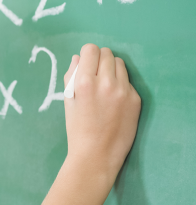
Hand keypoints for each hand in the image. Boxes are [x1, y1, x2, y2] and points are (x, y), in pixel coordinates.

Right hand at [63, 44, 140, 176]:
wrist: (97, 154)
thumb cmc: (77, 128)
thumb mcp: (68, 100)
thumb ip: (72, 76)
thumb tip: (79, 58)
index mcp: (84, 82)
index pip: (91, 50)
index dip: (87, 55)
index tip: (86, 64)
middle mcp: (106, 82)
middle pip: (106, 54)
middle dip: (99, 60)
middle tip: (95, 75)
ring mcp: (123, 90)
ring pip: (120, 64)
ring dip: (111, 69)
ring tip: (105, 86)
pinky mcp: (135, 99)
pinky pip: (127, 81)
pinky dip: (120, 85)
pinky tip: (114, 100)